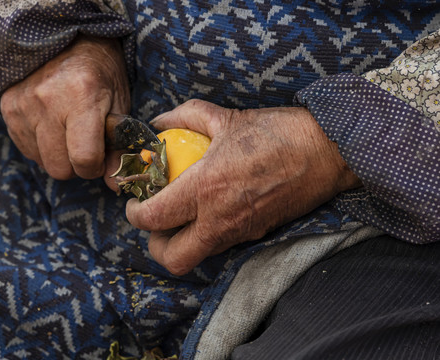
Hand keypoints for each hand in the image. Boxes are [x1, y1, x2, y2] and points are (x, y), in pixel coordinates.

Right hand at [0, 35, 129, 188]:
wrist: (63, 36)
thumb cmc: (98, 71)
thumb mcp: (119, 102)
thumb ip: (119, 145)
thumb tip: (116, 184)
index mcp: (82, 96)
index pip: (84, 158)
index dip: (96, 167)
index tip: (101, 157)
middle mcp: (47, 101)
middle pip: (60, 168)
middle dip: (77, 165)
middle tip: (86, 145)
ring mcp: (23, 105)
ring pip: (43, 162)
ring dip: (59, 155)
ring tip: (69, 131)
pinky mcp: (8, 109)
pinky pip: (27, 150)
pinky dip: (42, 146)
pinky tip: (52, 126)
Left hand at [126, 100, 361, 274]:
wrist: (327, 151)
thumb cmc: (277, 132)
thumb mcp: (226, 117)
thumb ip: (185, 116)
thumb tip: (159, 121)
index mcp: (206, 189)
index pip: (154, 218)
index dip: (135, 214)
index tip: (134, 204)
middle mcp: (220, 219)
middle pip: (173, 258)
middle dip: (156, 246)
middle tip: (156, 221)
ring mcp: (240, 231)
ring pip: (198, 256)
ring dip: (181, 242)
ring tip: (181, 215)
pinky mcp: (257, 234)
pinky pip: (221, 245)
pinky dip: (207, 235)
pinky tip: (211, 209)